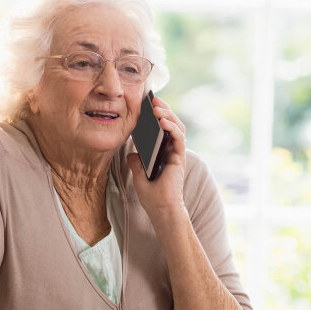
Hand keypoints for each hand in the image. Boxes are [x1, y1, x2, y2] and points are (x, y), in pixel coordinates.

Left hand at [127, 96, 186, 220]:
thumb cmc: (152, 197)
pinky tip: (162, 121)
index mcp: (163, 154)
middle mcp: (171, 152)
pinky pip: (178, 138)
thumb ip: (136, 164)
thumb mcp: (139, 176)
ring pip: (177, 128)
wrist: (161, 210)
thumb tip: (131, 153)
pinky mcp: (179, 158)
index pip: (161, 130)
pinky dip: (171, 127)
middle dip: (163, 110)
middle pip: (171, 125)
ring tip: (157, 107)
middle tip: (153, 100)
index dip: (156, 117)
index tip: (147, 105)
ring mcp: (176, 154)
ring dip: (168, 115)